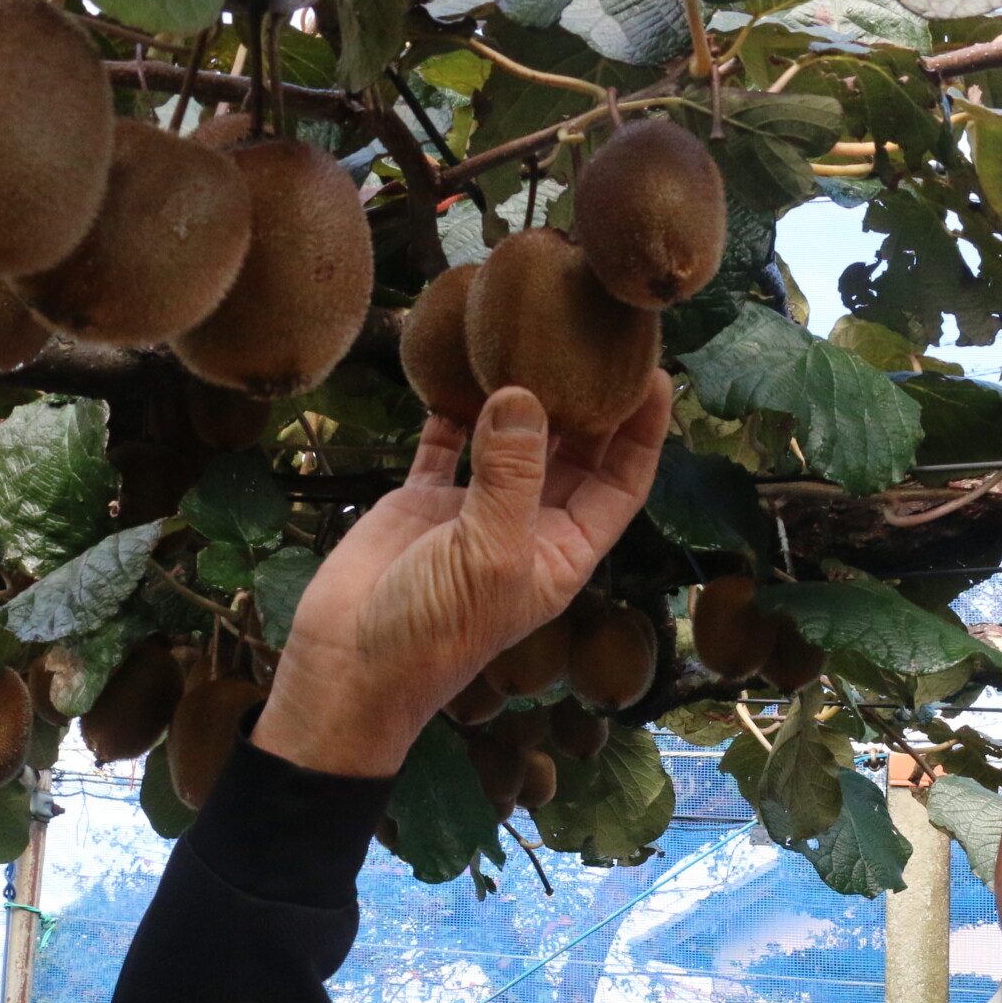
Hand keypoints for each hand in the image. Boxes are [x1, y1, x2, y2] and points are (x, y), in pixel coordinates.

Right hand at [252, 372, 671, 776]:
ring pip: (512, 438)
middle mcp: (528, 526)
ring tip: (531, 333)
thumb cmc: (434, 632)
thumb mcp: (488, 555)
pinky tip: (458, 364)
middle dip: (588, 399)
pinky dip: (452, 408)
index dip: (642, 432)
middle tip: (595, 334)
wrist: (347, 669)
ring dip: (521, 393)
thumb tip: (523, 393)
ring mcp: (475, 510)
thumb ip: (512, 474)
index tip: (654, 373)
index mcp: (563, 551)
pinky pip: (447, 444)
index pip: (621, 482)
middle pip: (574, 451)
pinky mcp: (423, 501)